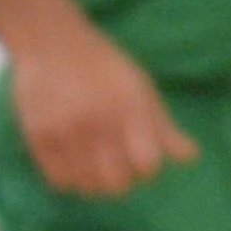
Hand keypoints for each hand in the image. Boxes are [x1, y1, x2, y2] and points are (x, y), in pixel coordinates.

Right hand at [6, 4, 197, 198]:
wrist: (51, 42)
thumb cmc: (104, 66)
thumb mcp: (140, 87)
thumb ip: (164, 126)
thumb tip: (192, 158)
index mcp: (130, 106)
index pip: (147, 164)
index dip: (147, 168)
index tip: (141, 157)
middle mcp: (99, 121)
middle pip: (117, 184)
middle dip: (122, 179)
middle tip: (117, 164)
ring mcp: (66, 131)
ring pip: (88, 187)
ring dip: (95, 183)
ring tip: (94, 164)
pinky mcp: (38, 138)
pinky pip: (59, 182)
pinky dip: (70, 180)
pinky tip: (73, 163)